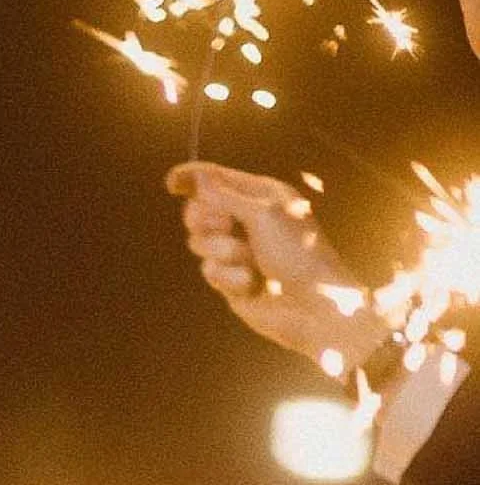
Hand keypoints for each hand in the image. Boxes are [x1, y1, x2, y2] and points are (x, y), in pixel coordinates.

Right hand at [164, 162, 383, 376]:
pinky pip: (210, 271)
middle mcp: (247, 220)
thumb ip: (225, 196)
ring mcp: (238, 250)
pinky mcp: (231, 279)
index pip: (217, 178)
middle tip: (225, 227)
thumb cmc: (298, 254)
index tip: (171, 183)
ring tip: (248, 262)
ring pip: (200, 243)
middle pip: (200, 210)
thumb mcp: (263, 215)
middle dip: (206, 220)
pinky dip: (229, 278)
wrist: (311, 306)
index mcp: (260, 196)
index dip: (193, 178)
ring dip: (222, 252)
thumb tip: (198, 178)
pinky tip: (251, 285)